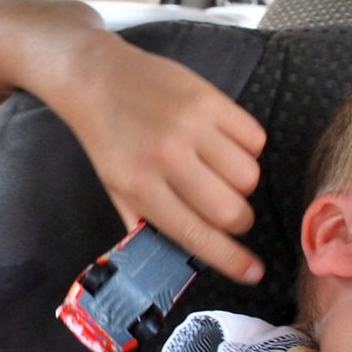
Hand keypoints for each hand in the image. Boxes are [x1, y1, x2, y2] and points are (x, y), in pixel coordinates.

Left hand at [59, 34, 266, 282]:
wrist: (97, 78)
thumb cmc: (108, 138)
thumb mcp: (115, 188)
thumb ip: (146, 224)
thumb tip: (182, 259)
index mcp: (141, 186)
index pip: (196, 235)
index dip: (231, 260)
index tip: (253, 272)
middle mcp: (168, 157)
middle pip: (233, 210)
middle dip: (239, 221)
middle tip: (229, 214)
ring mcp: (192, 125)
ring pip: (249, 175)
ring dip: (242, 184)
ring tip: (221, 172)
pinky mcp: (210, 98)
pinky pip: (255, 138)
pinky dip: (248, 148)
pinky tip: (225, 144)